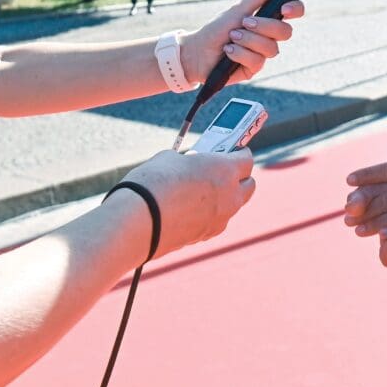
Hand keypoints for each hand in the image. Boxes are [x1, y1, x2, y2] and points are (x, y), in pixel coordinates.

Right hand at [117, 148, 254, 258]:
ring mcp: (220, 219)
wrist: (138, 222)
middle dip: (238, 177)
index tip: (229, 150)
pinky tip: (188, 210)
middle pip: (248, 185)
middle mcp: (230, 196)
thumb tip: (189, 166)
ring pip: (233, 206)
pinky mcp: (205, 236)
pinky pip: (215, 221)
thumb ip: (189, 162)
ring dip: (224, 198)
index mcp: (225, 169)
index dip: (237, 153)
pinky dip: (209, 215)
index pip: (246, 158)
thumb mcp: (170, 159)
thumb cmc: (153, 183)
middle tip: (219, 171)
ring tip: (201, 191)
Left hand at [182, 0, 304, 83]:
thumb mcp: (239, 8)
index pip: (293, 12)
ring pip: (271, 48)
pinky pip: (258, 61)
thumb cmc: (218, 28)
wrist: (197, 50)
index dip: (295, 9)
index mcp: (268, 18)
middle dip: (264, 26)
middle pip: (285, 32)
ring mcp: (262, 53)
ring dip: (248, 40)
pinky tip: (228, 52)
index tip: (284, 9)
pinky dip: (240, 53)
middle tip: (244, 22)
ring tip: (231, 38)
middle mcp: (269, 36)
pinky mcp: (254, 69)